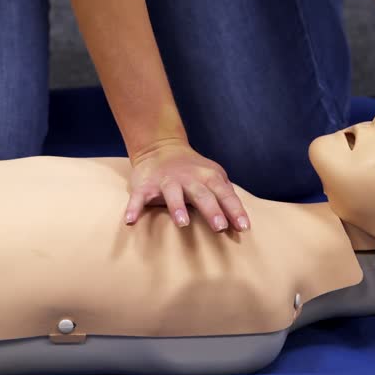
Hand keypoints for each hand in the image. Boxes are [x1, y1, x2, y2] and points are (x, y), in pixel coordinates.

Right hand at [124, 139, 249, 231]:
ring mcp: (166, 181)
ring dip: (177, 207)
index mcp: (208, 177)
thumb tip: (242, 224)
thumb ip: (226, 196)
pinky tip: (130, 221)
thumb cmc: (193, 171)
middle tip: (219, 227)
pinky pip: (139, 198)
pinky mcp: (146, 186)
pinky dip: (134, 208)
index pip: (225, 194)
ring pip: (172, 194)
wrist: (160, 147)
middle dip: (211, 210)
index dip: (234, 210)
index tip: (243, 227)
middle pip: (202, 194)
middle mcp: (189, 178)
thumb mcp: (214, 177)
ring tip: (182, 223)